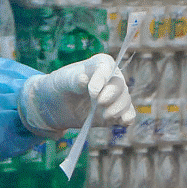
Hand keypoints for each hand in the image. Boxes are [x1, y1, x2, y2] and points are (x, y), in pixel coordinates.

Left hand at [19, 53, 134, 135]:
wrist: (58, 105)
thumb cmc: (61, 85)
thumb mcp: (62, 80)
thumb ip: (73, 79)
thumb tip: (83, 79)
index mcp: (100, 64)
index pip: (107, 68)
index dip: (102, 79)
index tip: (92, 92)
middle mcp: (111, 79)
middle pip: (120, 85)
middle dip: (112, 95)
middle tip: (99, 102)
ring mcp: (115, 96)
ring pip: (125, 100)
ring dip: (118, 109)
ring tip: (105, 116)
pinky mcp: (115, 112)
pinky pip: (128, 114)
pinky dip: (127, 118)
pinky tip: (123, 122)